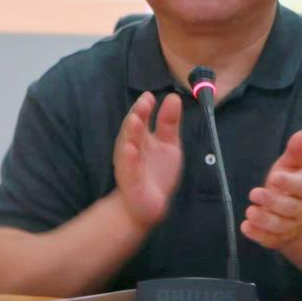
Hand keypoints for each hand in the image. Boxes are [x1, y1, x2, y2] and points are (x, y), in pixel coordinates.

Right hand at [113, 91, 182, 227]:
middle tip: (145, 102)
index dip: (145, 107)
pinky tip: (130, 149)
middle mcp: (133, 146)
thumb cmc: (156, 173)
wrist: (148, 204)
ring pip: (128, 144)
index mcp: (142, 137)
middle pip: (133, 127)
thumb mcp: (169, 144)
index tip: (150, 96)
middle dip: (137, 114)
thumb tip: (173, 97)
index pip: (142, 118)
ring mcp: (129, 162)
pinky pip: (128, 167)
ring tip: (135, 119)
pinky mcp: (129, 179)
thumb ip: (170, 123)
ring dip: (130, 132)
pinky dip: (129, 158)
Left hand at [243, 130, 301, 249]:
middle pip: (290, 208)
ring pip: (281, 226)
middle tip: (255, 193)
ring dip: (264, 220)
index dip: (289, 183)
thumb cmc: (290, 181)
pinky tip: (246, 227)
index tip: (275, 177)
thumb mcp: (292, 164)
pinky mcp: (280, 238)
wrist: (295, 211)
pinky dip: (258, 235)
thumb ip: (295, 152)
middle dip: (272, 202)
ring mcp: (292, 225)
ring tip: (250, 211)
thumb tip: (301, 134)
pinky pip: (271, 240)